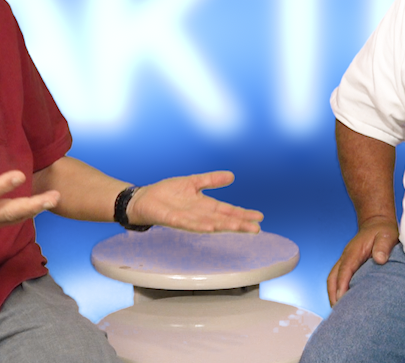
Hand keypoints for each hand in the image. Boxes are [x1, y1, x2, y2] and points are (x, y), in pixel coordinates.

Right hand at [0, 139, 60, 249]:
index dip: (3, 185)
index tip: (19, 175)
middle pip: (9, 212)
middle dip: (32, 205)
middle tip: (53, 197)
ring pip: (13, 219)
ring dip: (34, 210)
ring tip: (54, 199)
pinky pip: (9, 221)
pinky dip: (25, 215)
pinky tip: (40, 207)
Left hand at [127, 171, 262, 232]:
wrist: (144, 199)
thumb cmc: (167, 193)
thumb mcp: (193, 182)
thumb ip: (211, 180)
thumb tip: (232, 176)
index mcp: (205, 205)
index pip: (228, 210)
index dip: (243, 213)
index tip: (259, 217)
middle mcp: (199, 214)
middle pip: (223, 220)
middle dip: (239, 224)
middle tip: (256, 229)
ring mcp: (187, 218)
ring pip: (209, 223)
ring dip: (224, 226)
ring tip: (239, 228)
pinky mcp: (173, 219)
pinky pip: (188, 223)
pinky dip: (199, 225)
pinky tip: (209, 227)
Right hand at [327, 216, 397, 305]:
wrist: (376, 223)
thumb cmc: (382, 231)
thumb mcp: (387, 235)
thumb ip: (383, 247)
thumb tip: (379, 260)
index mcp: (353, 252)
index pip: (344, 270)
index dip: (342, 285)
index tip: (342, 299)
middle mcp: (346, 257)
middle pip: (333, 278)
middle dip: (334, 295)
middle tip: (340, 312)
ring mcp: (345, 261)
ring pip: (333, 279)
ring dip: (334, 294)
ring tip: (339, 312)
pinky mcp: (348, 265)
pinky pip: (337, 279)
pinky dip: (337, 290)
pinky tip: (343, 302)